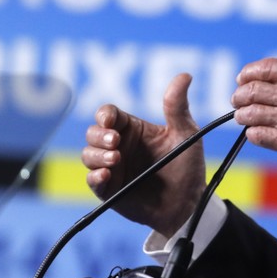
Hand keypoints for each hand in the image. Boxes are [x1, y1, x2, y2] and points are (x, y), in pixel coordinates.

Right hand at [82, 73, 205, 237]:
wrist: (188, 202)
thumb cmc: (187, 165)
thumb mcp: (186, 133)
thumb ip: (178, 106)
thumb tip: (185, 75)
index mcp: (133, 129)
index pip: (109, 114)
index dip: (104, 115)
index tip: (110, 120)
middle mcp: (119, 146)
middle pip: (93, 132)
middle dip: (99, 135)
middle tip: (116, 142)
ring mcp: (112, 168)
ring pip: (88, 155)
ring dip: (97, 155)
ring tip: (115, 159)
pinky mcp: (110, 190)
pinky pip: (92, 181)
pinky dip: (95, 176)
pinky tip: (106, 175)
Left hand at [231, 29, 276, 172]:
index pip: (264, 68)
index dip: (248, 73)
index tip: (243, 78)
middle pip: (251, 90)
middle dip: (240, 94)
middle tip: (238, 98)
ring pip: (250, 113)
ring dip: (242, 114)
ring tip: (243, 116)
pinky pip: (258, 135)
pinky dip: (253, 133)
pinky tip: (256, 132)